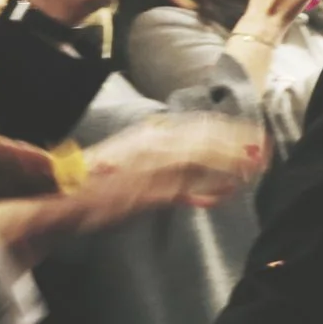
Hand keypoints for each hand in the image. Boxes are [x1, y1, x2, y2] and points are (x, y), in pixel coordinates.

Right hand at [0, 114, 262, 268]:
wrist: (57, 198)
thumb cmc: (94, 186)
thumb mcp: (133, 166)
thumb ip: (165, 169)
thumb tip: (197, 182)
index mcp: (148, 134)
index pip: (197, 125)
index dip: (227, 129)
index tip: (251, 132)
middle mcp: (150, 144)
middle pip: (205, 136)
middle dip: (238, 141)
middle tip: (265, 146)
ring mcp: (148, 166)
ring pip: (200, 157)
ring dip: (231, 161)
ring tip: (256, 167)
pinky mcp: (144, 190)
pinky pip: (184, 188)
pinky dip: (209, 189)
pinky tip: (228, 192)